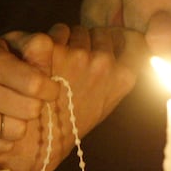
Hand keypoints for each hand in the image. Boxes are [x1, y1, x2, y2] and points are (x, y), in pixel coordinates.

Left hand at [0, 24, 147, 170]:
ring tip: (59, 67)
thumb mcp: (107, 101)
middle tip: (76, 66)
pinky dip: (49, 42)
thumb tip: (126, 41)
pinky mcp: (51, 49)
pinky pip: (55, 32)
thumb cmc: (74, 122)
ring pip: (76, 31)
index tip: (106, 48)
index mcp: (122, 76)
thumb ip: (118, 72)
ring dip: (68, 41)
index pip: (130, 38)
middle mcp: (103, 62)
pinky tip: (45, 61)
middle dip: (89, 42)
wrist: (41, 139)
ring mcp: (77, 55)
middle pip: (99, 32)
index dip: (117, 41)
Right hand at [0, 32, 59, 154]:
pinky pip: (2, 148)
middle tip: (26, 100)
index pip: (35, 84)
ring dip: (19, 124)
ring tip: (9, 112)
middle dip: (34, 106)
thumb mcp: (12, 46)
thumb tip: (54, 42)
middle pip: (30, 110)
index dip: (50, 89)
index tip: (49, 89)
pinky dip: (4, 140)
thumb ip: (36, 46)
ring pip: (17, 132)